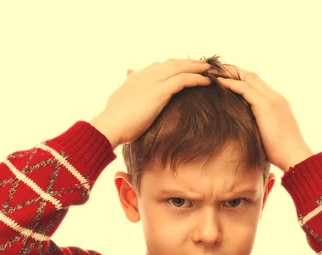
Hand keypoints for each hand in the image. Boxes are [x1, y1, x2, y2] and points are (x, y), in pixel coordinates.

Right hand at [90, 58, 211, 147]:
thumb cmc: (114, 120)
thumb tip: (128, 77)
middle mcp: (147, 74)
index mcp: (137, 77)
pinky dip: (197, 78)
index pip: (160, 66)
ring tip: (211, 70)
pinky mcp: (161, 91)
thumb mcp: (120, 99)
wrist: (110, 125)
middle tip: (203, 66)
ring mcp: (154, 81)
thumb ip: (127, 87)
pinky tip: (207, 81)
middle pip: (173, 63)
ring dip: (197, 67)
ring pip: (181, 67)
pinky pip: (184, 80)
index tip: (185, 69)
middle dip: (189, 63)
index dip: (175, 66)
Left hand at [210, 64, 313, 170]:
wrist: (295, 157)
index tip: (224, 78)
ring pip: (247, 78)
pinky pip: (245, 89)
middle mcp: (275, 97)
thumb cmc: (282, 154)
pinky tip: (218, 82)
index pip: (257, 85)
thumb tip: (245, 132)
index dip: (240, 79)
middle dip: (233, 71)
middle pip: (251, 76)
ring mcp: (271, 99)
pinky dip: (231, 84)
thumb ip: (258, 128)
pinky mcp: (266, 106)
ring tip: (212, 72)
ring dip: (229, 73)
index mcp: (276, 103)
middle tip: (214, 70)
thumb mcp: (268, 136)